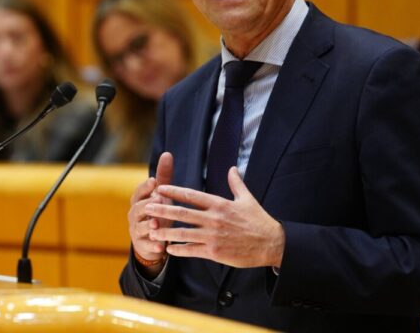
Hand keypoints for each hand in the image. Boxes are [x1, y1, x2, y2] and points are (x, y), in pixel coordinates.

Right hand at [127, 152, 173, 275]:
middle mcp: (134, 214)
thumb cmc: (157, 212)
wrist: (150, 239)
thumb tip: (167, 153)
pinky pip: (146, 244)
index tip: (154, 181)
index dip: (145, 187)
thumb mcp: (161, 194)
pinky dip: (153, 245)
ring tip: (157, 224)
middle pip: (138, 208)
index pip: (139, 191)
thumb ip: (163, 176)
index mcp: (139, 200)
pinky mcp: (141, 244)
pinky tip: (161, 247)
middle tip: (157, 201)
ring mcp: (136, 229)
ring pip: (140, 226)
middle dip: (147, 205)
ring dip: (149, 225)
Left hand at [146, 166, 284, 267]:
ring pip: (183, 234)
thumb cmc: (259, 221)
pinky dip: (179, 250)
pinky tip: (168, 249)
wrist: (272, 244)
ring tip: (150, 231)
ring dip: (165, 232)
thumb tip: (233, 168)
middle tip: (147, 208)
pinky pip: (192, 251)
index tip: (159, 188)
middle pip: (182, 213)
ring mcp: (214, 237)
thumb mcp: (247, 199)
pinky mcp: (215, 252)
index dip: (173, 192)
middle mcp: (214, 219)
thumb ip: (236, 183)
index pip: (191, 196)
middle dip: (163, 210)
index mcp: (219, 204)